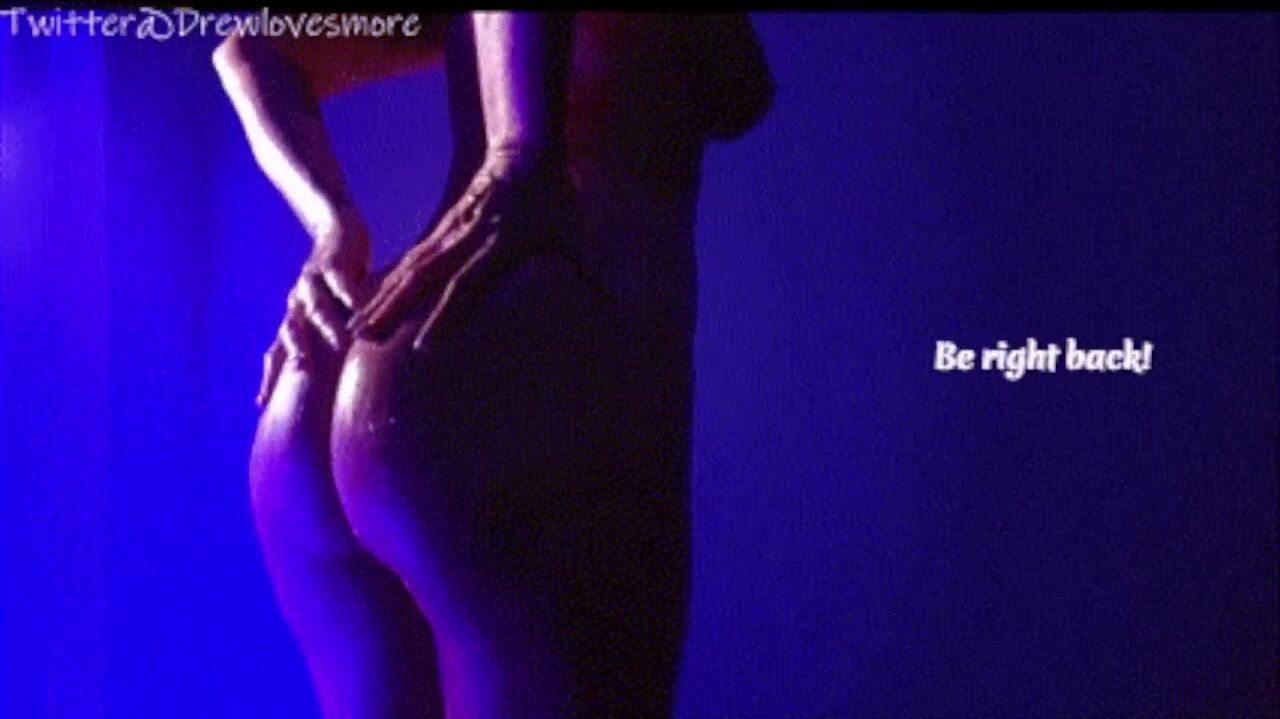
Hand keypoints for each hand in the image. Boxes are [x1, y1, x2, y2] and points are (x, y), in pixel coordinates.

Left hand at [257, 231, 369, 407]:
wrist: (336, 231)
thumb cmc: (335, 281)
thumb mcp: (327, 312)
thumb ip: (329, 340)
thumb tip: (336, 376)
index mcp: (294, 319)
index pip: (277, 354)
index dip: (270, 379)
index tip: (261, 406)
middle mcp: (297, 304)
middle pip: (291, 334)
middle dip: (294, 355)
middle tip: (300, 376)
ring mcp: (312, 283)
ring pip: (317, 308)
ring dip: (327, 326)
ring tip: (340, 343)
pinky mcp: (332, 265)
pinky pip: (341, 281)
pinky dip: (350, 293)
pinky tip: (360, 305)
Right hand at [347, 152, 576, 350]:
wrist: (527, 149)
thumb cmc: (555, 198)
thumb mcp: (573, 234)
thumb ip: (590, 271)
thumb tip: (618, 303)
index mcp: (498, 247)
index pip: (465, 288)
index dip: (443, 320)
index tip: (422, 349)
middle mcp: (466, 240)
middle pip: (422, 280)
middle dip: (392, 311)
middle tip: (362, 340)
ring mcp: (450, 231)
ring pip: (410, 269)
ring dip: (382, 297)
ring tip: (358, 326)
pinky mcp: (443, 227)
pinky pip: (412, 257)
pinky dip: (390, 278)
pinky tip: (373, 297)